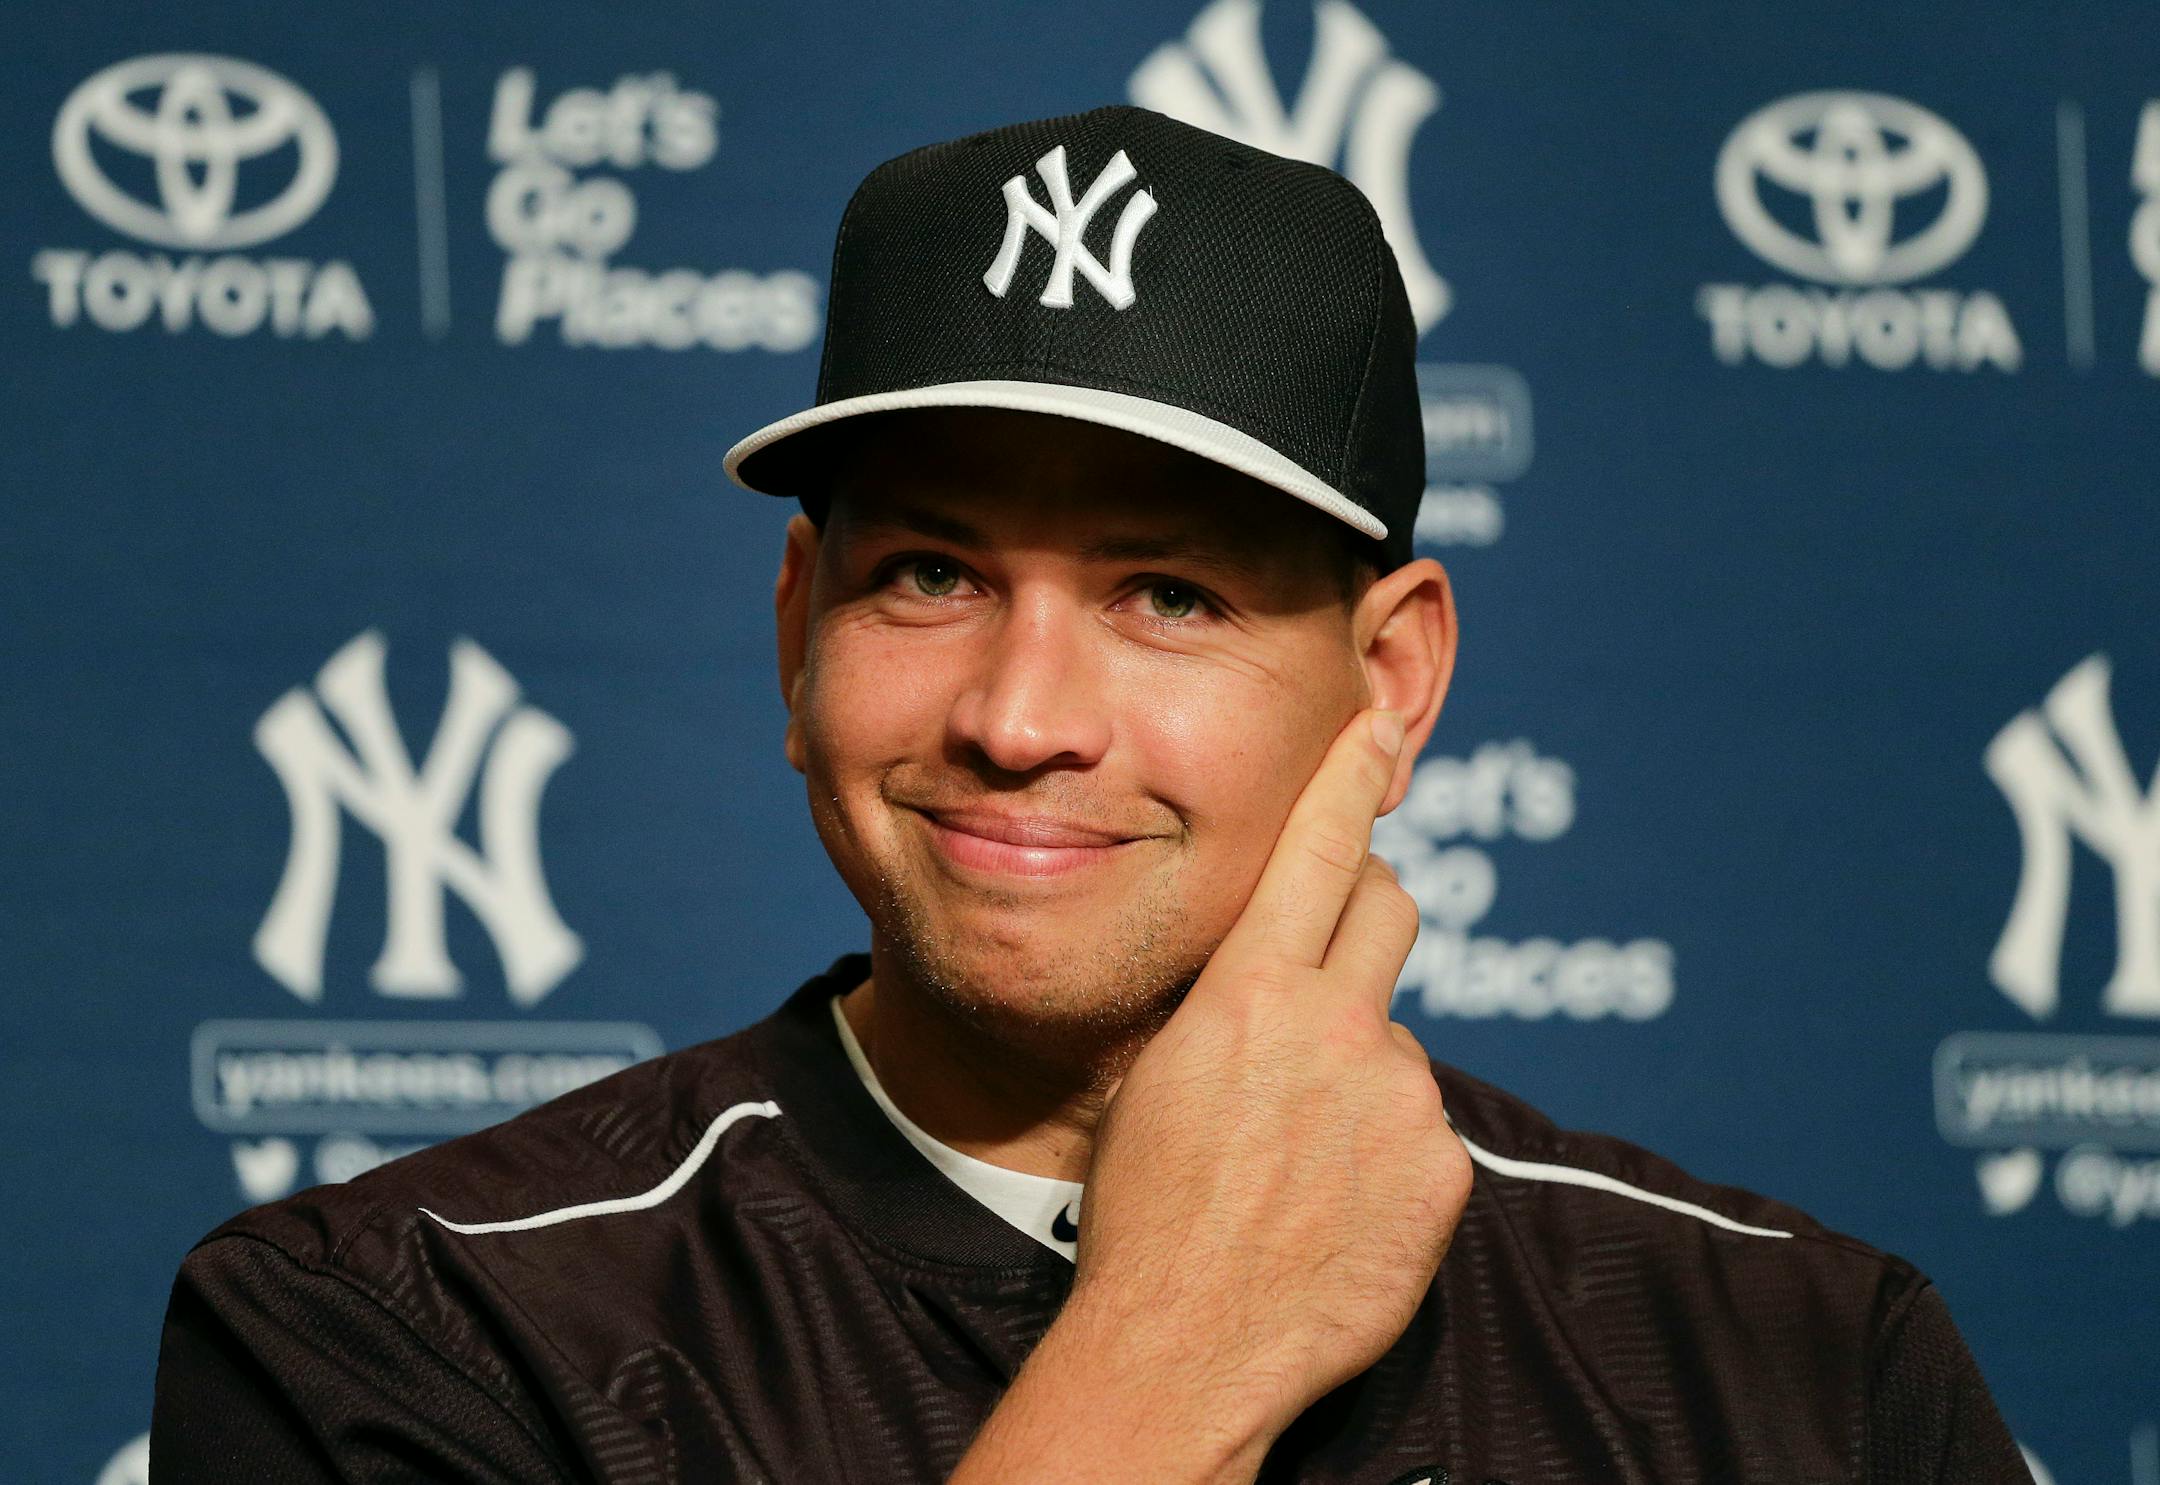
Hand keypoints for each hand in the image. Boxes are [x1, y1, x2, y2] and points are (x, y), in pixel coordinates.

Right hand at [952, 709, 1471, 1482]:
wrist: (1183, 1343)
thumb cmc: (1142, 1210)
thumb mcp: (1159, 1075)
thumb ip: (1228, 1009)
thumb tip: (1273, 977)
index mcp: (1248, 993)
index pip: (1316, 849)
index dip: (1350, 775)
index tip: (1375, 721)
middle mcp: (1335, 1027)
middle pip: (1391, 907)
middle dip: (1369, 908)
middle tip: (1333, 959)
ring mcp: (1398, 1099)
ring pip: (1395, 1039)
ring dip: (1361, 1073)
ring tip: (1300, 1157)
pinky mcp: (1443, 1170)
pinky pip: (1423, 1129)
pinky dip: (1388, 1152)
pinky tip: (1337, 1206)